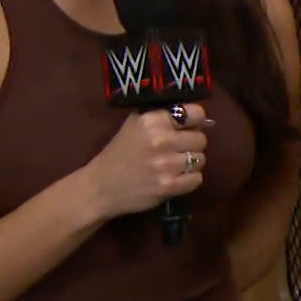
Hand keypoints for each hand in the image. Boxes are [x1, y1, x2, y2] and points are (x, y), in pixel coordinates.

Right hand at [83, 104, 210, 218]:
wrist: (99, 187)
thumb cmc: (119, 153)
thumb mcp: (135, 125)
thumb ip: (162, 117)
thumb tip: (199, 117)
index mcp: (153, 120)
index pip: (196, 113)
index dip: (196, 121)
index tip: (189, 127)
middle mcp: (161, 139)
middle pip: (201, 139)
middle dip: (191, 145)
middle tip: (176, 150)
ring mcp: (165, 164)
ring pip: (200, 159)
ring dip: (190, 164)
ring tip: (173, 165)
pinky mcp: (168, 185)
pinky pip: (196, 179)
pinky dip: (188, 180)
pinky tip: (174, 178)